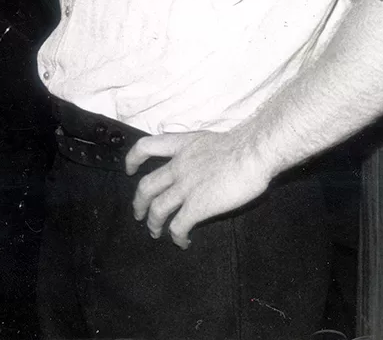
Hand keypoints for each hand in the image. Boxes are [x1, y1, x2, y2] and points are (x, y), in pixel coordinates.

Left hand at [124, 128, 274, 248]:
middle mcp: (178, 166)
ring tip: (154, 232)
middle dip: (138, 202)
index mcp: (181, 146)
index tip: (129, 170)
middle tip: (138, 213)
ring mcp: (186, 187)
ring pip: (157, 208)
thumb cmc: (243, 145)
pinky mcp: (197, 206)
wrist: (253, 152)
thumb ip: (198, 153)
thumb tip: (202, 164)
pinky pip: (178, 225)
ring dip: (153, 223)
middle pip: (146, 186)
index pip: (146, 147)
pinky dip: (176, 236)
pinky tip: (182, 242)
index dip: (132, 159)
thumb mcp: (210, 141)